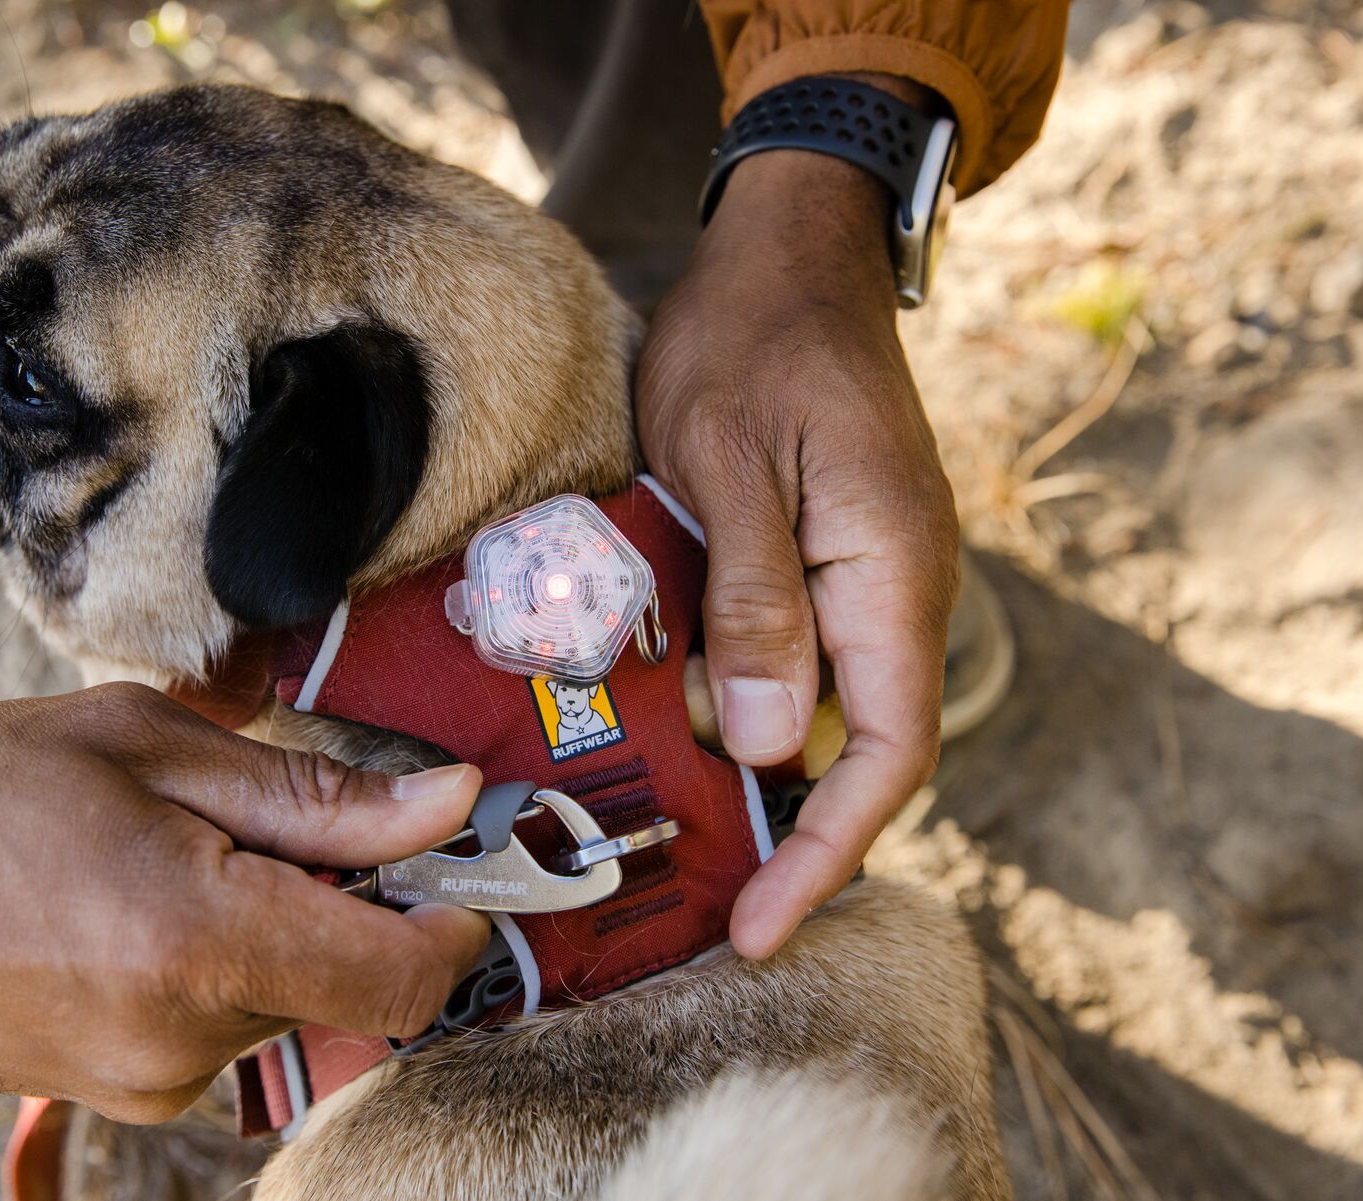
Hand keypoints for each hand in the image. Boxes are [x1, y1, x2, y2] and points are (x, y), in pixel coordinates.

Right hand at [0, 684, 488, 1122]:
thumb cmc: (0, 778)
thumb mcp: (167, 749)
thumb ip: (322, 797)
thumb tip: (453, 805)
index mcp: (201, 940)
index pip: (401, 980)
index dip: (452, 928)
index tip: (456, 875)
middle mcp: (180, 1039)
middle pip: (340, 984)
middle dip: (336, 907)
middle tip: (259, 830)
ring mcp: (141, 1082)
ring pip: (279, 1006)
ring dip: (267, 938)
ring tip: (171, 865)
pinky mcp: (112, 1094)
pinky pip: (216, 1035)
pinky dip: (215, 974)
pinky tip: (138, 914)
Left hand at [637, 137, 959, 958]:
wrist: (789, 249)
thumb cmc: (753, 339)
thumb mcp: (732, 464)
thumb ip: (756, 602)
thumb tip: (769, 748)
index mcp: (892, 576)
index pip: (884, 758)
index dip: (824, 854)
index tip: (758, 928)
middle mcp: (902, 590)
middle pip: (862, 753)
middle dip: (792, 837)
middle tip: (699, 903)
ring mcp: (874, 574)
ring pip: (829, 711)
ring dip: (762, 775)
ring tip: (677, 837)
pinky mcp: (836, 556)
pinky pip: (804, 657)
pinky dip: (749, 704)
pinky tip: (681, 726)